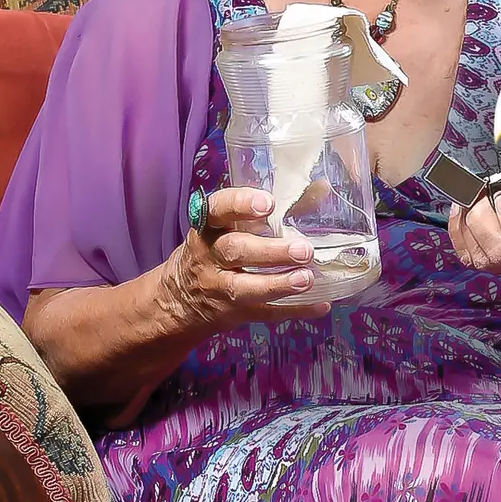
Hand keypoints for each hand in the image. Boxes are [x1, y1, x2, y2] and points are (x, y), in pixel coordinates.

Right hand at [163, 188, 330, 332]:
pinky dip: (294, 310)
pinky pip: (265, 313)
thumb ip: (270, 208)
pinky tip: (319, 304)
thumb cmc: (215, 249)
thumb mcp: (229, 226)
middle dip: (270, 252)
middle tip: (303, 249)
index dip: (240, 204)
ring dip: (279, 284)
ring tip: (306, 278)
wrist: (180, 299)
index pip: (218, 210)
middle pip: (236, 251)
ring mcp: (220, 288)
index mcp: (209, 227)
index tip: (268, 204)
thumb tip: (320, 188)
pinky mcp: (235, 313)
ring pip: (246, 288)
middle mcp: (210, 256)